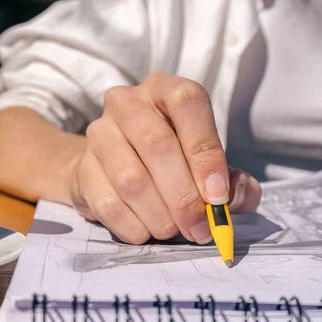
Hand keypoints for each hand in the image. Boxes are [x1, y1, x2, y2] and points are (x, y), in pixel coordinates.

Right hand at [68, 72, 261, 243]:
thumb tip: (239, 197)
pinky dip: (133, 226)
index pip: (187, 103)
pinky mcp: (82, 166)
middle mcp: (126, 103)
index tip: (218, 196)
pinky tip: (146, 232)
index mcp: (164, 89)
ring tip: (174, 232)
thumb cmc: (168, 161)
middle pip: (156, 144)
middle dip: (183, 196)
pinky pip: (107, 202)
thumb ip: (230, 180)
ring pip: (131, 179)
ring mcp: (99, 133)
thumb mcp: (204, 162)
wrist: (109, 168)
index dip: (205, 151)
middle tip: (199, 228)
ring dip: (159, 216)